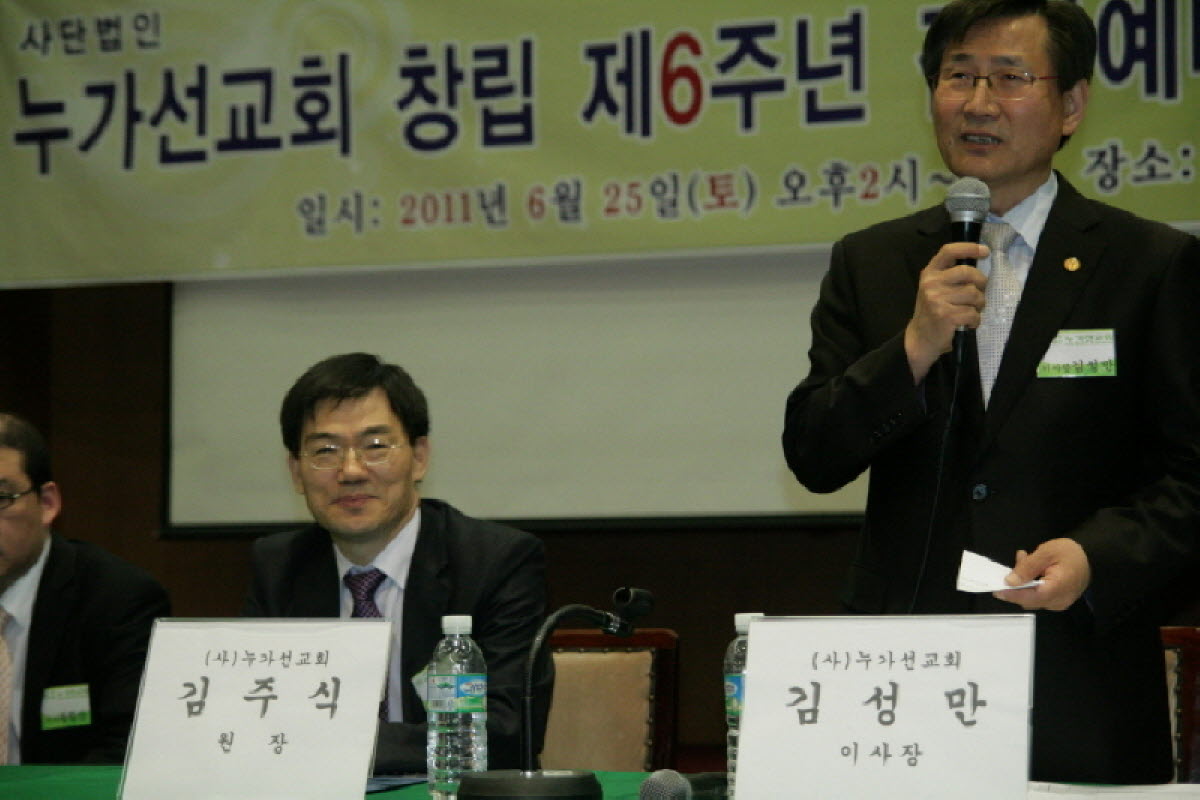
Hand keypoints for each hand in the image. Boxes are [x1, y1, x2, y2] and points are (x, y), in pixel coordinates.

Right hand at [904, 242, 988, 381]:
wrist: (920, 338)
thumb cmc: (932, 311)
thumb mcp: (935, 288)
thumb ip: (950, 276)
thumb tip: (979, 267)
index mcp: (929, 273)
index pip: (949, 251)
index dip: (969, 248)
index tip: (985, 251)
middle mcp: (931, 283)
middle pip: (968, 272)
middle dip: (981, 283)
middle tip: (979, 293)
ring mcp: (937, 299)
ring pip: (974, 294)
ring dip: (979, 305)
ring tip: (971, 311)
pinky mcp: (945, 315)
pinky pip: (973, 313)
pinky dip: (975, 320)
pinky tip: (968, 323)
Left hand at [992, 539, 1090, 611]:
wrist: (1090, 556)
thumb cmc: (1069, 553)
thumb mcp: (1046, 553)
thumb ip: (1027, 567)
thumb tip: (1010, 581)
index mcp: (1058, 588)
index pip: (1031, 597)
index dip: (1013, 594)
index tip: (997, 590)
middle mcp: (1059, 601)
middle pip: (1029, 599)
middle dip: (1017, 584)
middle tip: (1015, 563)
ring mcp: (1059, 603)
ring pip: (1032, 598)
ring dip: (1023, 582)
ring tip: (1024, 559)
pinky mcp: (1057, 600)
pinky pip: (1038, 596)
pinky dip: (1030, 584)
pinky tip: (1031, 568)